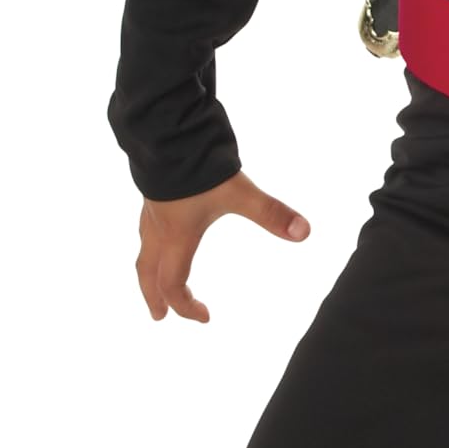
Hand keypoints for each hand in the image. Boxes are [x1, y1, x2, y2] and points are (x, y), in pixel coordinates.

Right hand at [135, 170, 309, 323]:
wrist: (166, 131)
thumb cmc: (198, 165)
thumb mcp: (240, 192)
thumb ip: (271, 213)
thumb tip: (304, 232)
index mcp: (178, 236)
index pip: (174, 283)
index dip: (186, 305)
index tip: (206, 317)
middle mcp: (159, 228)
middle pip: (148, 273)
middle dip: (155, 297)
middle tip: (159, 316)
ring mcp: (151, 210)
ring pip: (144, 251)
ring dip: (149, 273)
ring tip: (154, 283)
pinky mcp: (151, 192)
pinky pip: (146, 229)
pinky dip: (152, 246)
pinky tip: (162, 236)